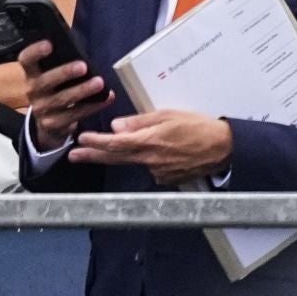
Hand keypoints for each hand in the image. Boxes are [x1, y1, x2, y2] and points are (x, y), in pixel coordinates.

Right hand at [18, 40, 111, 153]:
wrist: (48, 124)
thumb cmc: (55, 90)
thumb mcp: (51, 77)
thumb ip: (59, 64)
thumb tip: (79, 49)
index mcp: (31, 74)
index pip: (26, 60)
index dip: (35, 51)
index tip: (50, 44)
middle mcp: (32, 91)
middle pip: (45, 81)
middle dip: (64, 73)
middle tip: (83, 66)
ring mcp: (41, 109)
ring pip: (62, 99)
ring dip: (82, 90)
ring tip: (100, 82)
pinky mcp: (53, 124)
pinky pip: (75, 114)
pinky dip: (93, 106)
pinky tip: (107, 97)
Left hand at [70, 110, 233, 185]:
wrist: (223, 148)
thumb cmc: (198, 127)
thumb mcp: (168, 116)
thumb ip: (140, 122)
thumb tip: (116, 126)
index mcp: (150, 142)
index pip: (116, 143)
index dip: (96, 142)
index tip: (81, 139)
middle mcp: (151, 160)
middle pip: (115, 158)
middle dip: (92, 155)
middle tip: (73, 155)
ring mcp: (158, 172)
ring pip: (133, 162)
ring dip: (123, 155)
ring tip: (114, 149)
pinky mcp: (166, 179)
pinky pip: (149, 167)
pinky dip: (147, 159)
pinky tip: (160, 151)